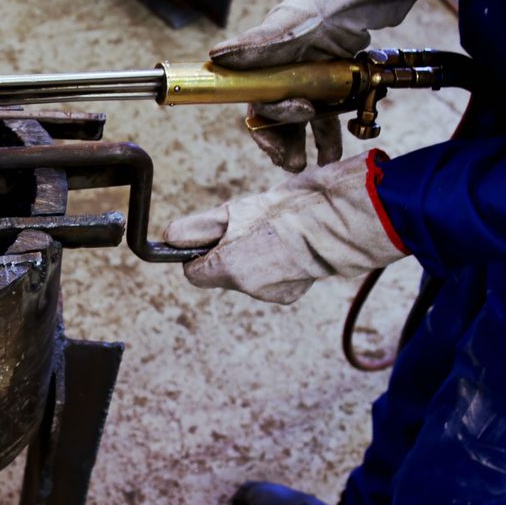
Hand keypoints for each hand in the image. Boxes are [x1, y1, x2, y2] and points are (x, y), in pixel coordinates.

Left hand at [163, 150, 408, 303]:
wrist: (336, 220)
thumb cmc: (285, 210)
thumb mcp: (235, 211)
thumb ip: (198, 227)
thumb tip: (169, 237)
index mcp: (229, 268)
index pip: (194, 274)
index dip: (199, 254)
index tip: (213, 238)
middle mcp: (248, 289)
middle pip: (221, 275)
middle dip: (227, 255)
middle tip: (248, 229)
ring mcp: (271, 294)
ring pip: (246, 278)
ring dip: (252, 259)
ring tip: (272, 235)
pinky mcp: (290, 295)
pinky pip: (270, 280)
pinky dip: (273, 265)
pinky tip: (287, 246)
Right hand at [211, 0, 452, 171]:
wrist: (362, 0)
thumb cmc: (320, 7)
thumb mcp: (286, 28)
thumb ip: (254, 46)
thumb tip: (215, 58)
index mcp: (267, 66)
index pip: (257, 106)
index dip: (264, 131)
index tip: (275, 148)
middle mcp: (286, 75)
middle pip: (279, 119)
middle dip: (286, 144)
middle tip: (295, 164)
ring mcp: (311, 80)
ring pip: (306, 120)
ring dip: (310, 142)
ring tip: (319, 161)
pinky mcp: (335, 83)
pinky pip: (332, 113)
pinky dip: (333, 132)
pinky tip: (336, 150)